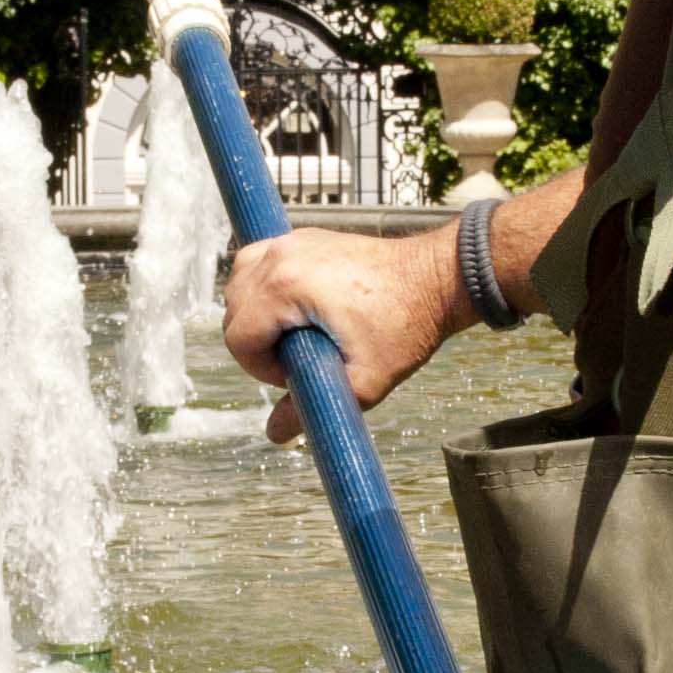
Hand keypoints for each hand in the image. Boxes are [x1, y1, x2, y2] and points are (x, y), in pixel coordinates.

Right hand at [220, 224, 458, 436]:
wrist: (438, 279)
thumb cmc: (408, 323)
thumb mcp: (364, 379)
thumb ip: (315, 407)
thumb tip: (276, 435)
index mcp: (285, 286)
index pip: (238, 338)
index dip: (260, 369)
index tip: (295, 375)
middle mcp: (280, 256)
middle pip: (233, 310)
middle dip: (258, 343)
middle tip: (299, 358)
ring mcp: (291, 241)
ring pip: (240, 282)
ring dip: (256, 314)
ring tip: (294, 334)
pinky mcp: (304, 237)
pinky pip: (260, 262)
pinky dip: (265, 288)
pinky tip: (296, 310)